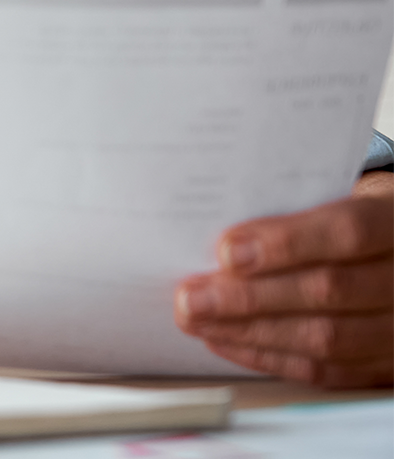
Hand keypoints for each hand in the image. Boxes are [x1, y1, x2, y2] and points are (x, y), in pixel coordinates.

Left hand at [174, 171, 392, 386]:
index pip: (348, 232)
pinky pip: (327, 370)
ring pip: (327, 339)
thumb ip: (288, 211)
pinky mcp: (385, 363)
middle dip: (249, 298)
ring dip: (250, 332)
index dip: (286, 243)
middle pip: (329, 291)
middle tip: (191, 297)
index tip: (226, 251)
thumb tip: (220, 240)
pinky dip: (269, 357)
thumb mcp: (331, 194)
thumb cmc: (351, 216)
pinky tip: (227, 340)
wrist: (393, 249)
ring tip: (197, 320)